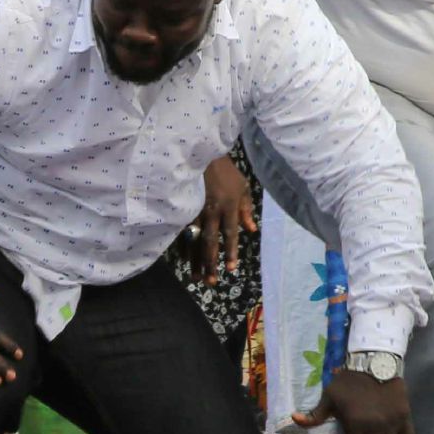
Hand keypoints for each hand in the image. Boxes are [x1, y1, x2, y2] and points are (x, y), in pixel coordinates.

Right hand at [193, 155, 256, 284]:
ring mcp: (194, 210)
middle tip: (211, 281)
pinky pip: (181, 231)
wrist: (200, 152)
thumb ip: (246, 209)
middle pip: (211, 242)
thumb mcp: (242, 186)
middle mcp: (211, 211)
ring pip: (194, 240)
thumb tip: (251, 230)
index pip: (230, 234)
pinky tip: (183, 260)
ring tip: (196, 277)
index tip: (231, 268)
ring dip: (195, 260)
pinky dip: (182, 246)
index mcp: (228, 206)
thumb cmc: (224, 171)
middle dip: (211, 263)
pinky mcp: (182, 208)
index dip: (231, 252)